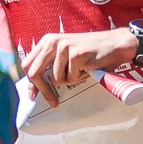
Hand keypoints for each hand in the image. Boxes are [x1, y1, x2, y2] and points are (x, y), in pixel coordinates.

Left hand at [19, 26, 138, 104]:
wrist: (114, 45)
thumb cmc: (90, 53)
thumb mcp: (65, 55)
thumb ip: (50, 65)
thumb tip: (35, 87)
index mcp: (47, 41)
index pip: (28, 64)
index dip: (30, 83)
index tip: (33, 96)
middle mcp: (52, 41)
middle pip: (34, 73)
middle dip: (43, 90)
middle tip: (54, 101)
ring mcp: (63, 47)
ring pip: (56, 79)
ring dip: (70, 80)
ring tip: (81, 70)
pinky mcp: (75, 54)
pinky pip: (71, 78)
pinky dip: (80, 78)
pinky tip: (87, 68)